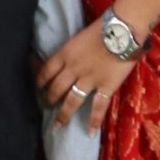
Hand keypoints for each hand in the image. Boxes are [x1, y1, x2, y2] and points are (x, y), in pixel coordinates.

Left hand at [38, 20, 132, 135]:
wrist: (122, 30)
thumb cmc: (103, 28)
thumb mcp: (79, 37)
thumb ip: (72, 51)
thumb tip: (69, 59)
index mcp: (65, 54)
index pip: (46, 71)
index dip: (40, 81)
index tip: (38, 88)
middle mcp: (73, 69)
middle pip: (56, 88)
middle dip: (49, 100)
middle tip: (45, 108)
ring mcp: (89, 79)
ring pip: (72, 101)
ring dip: (64, 114)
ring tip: (58, 125)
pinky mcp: (106, 86)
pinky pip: (98, 107)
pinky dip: (94, 121)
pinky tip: (91, 132)